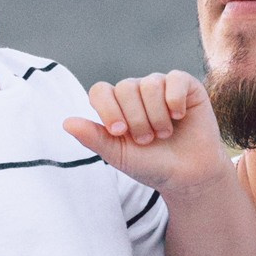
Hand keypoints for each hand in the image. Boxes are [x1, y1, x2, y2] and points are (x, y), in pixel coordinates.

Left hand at [66, 72, 228, 190]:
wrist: (189, 176)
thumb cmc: (152, 165)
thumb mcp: (119, 156)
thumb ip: (94, 138)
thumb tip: (66, 122)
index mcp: (116, 106)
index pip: (101, 91)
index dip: (108, 110)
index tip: (120, 132)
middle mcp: (137, 92)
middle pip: (125, 88)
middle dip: (136, 119)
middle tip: (147, 140)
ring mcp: (161, 87)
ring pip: (149, 84)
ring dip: (156, 116)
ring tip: (164, 134)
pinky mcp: (186, 86)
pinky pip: (175, 79)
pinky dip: (175, 100)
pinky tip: (179, 116)